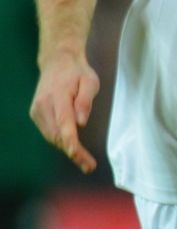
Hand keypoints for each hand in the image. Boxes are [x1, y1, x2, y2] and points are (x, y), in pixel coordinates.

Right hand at [30, 56, 99, 172]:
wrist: (57, 62)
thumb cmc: (77, 72)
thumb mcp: (90, 81)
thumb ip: (85, 100)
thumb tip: (81, 122)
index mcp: (57, 96)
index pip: (63, 123)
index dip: (70, 140)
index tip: (76, 154)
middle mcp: (43, 106)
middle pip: (57, 134)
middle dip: (73, 152)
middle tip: (89, 166)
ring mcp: (37, 111)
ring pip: (52, 136)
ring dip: (67, 149)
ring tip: (85, 162)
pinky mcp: (36, 114)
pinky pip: (49, 132)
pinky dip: (60, 141)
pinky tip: (73, 147)